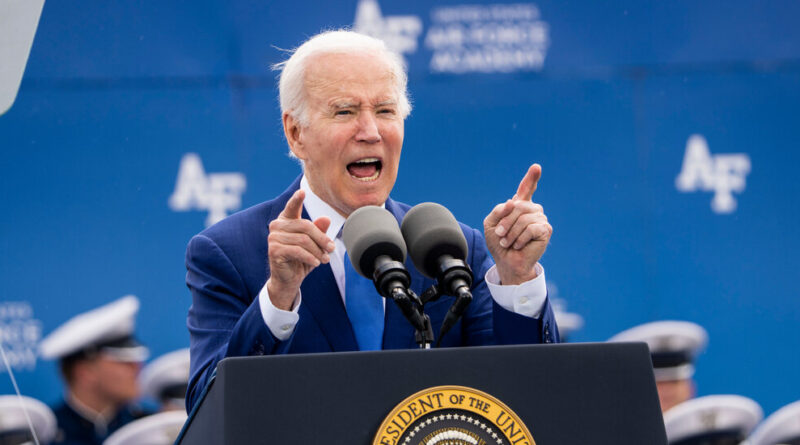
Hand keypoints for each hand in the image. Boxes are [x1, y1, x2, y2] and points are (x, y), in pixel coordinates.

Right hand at [266, 190, 334, 309]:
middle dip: (322, 238)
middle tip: (331, 249)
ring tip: (324, 260)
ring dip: (317, 251)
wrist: (288, 280)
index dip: (297, 199)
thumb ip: (319, 231)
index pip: (292, 207)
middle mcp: (277, 226)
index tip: (303, 191)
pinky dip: (310, 258)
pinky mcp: (274, 250)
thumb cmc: (301, 259)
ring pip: (303, 240)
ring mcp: (273, 237)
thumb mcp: (314, 244)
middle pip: (306, 226)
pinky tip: (316, 264)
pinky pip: (298, 251)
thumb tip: (326, 219)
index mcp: (286, 220)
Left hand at [483, 164, 551, 284]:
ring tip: (508, 242)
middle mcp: (532, 210)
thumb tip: (513, 201)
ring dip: (511, 233)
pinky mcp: (545, 230)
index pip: (526, 189)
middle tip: (499, 235)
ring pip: (523, 218)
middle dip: (505, 222)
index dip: (531, 178)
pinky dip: (520, 238)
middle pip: (518, 206)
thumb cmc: (499, 243)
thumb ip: (499, 210)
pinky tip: (518, 245)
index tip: (536, 167)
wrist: (506, 262)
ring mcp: (540, 219)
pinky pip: (530, 228)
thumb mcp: (491, 224)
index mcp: (520, 206)